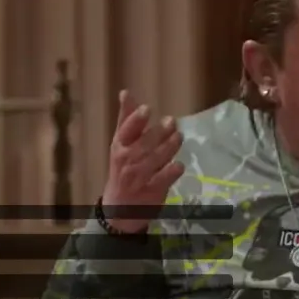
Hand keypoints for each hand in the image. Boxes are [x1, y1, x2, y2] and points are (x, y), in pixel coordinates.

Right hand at [101, 90, 184, 232]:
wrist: (120, 206)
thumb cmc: (123, 167)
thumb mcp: (121, 143)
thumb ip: (127, 119)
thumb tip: (126, 92)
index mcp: (119, 146)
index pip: (126, 131)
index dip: (136, 120)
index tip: (147, 109)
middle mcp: (127, 161)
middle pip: (144, 144)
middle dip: (159, 132)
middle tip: (172, 122)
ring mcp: (139, 177)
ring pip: (155, 159)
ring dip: (169, 147)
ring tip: (179, 136)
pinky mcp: (152, 191)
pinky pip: (163, 179)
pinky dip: (171, 171)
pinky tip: (179, 164)